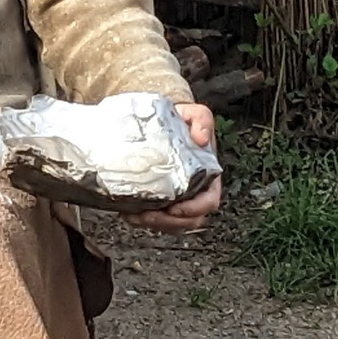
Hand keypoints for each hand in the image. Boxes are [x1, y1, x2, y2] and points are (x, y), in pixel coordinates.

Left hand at [123, 101, 221, 232]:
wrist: (164, 122)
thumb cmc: (182, 121)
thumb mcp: (195, 114)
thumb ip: (202, 120)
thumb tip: (201, 138)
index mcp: (208, 176)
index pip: (208, 202)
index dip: (193, 210)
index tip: (175, 208)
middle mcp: (196, 192)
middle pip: (189, 220)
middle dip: (168, 222)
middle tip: (147, 215)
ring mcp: (180, 199)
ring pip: (172, 224)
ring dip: (153, 224)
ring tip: (134, 216)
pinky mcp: (163, 201)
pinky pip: (156, 220)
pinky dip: (142, 221)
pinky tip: (128, 213)